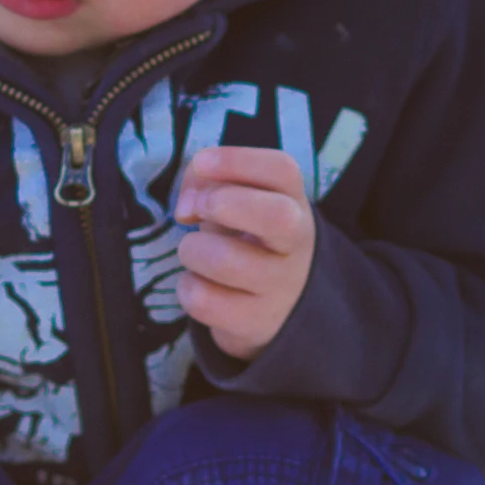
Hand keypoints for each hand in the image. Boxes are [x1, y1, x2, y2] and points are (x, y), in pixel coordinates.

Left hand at [172, 147, 315, 360]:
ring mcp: (281, 287)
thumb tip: (187, 206)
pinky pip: (203, 300)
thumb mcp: (235, 201)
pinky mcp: (257, 324)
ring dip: (192, 250)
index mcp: (293, 202)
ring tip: (196, 254)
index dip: (236, 160)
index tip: (201, 163)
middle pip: (276, 215)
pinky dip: (187, 287)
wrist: (278, 307)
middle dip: (222, 203)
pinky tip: (200, 285)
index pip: (281, 170)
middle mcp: (296, 244)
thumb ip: (206, 183)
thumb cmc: (248, 238)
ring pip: (224, 260)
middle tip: (195, 210)